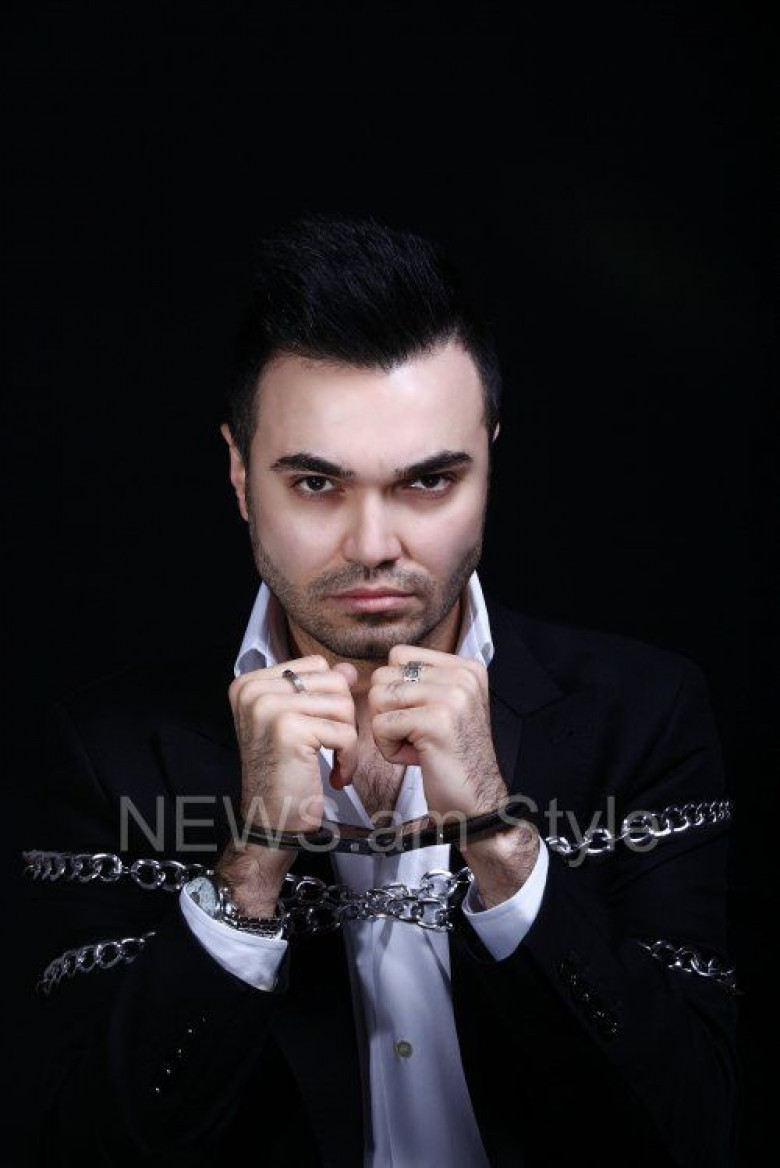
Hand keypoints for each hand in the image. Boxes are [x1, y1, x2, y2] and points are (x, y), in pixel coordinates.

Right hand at [227, 654, 358, 833]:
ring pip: (343, 704)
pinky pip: (345, 733)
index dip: (330, 698)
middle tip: (331, 748)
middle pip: (333, 681)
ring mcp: (268, 707)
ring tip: (333, 762)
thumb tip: (348, 669)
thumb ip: (318, 690)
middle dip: (343, 718)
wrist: (271, 822)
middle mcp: (254, 691)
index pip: (316, 665)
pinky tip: (335, 777)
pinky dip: (348, 759)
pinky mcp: (288, 730)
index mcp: (250, 684)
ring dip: (348, 739)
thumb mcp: (297, 722)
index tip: (319, 729)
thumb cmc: (284, 774)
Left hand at [361, 645, 507, 819]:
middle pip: (384, 675)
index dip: (395, 690)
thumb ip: (419, 682)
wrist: (476, 801)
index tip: (419, 717)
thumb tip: (373, 672)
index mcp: (465, 667)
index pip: (399, 655)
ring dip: (387, 730)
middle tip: (415, 736)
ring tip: (415, 746)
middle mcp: (462, 675)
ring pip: (379, 698)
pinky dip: (389, 748)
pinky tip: (416, 758)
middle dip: (388, 711)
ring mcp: (452, 696)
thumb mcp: (444, 706)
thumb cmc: (451, 757)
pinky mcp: (437, 721)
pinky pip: (381, 725)